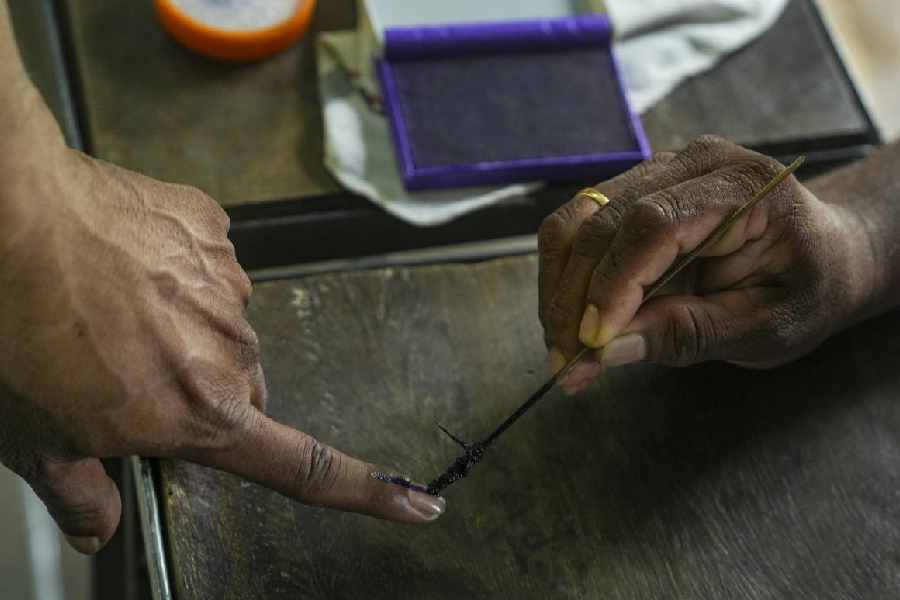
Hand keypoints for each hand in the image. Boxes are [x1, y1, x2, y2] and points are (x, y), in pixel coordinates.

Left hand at [0, 116, 442, 555]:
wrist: (9, 211)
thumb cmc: (15, 323)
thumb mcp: (33, 437)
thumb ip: (80, 491)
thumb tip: (99, 526)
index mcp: (200, 412)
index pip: (303, 467)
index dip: (368, 492)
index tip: (419, 505)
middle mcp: (230, 352)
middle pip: (245, 388)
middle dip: (204, 390)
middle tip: (133, 372)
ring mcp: (226, 285)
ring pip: (223, 327)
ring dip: (184, 327)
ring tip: (116, 309)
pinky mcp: (213, 231)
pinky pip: (208, 268)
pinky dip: (175, 273)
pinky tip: (126, 265)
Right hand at [538, 136, 873, 393]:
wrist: (822, 257)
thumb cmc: (806, 290)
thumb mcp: (764, 328)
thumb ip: (687, 335)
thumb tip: (603, 352)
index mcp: (746, 185)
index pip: (656, 224)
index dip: (615, 283)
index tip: (593, 341)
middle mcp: (694, 163)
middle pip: (604, 219)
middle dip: (575, 295)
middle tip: (565, 361)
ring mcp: (658, 171)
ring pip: (577, 220)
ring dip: (559, 287)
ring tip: (561, 348)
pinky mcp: (633, 191)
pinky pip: (578, 228)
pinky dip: (564, 278)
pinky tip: (568, 322)